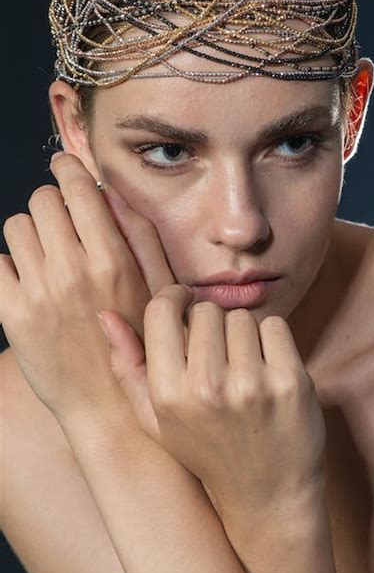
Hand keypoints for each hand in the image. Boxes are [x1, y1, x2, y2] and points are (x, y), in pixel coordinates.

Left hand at [0, 152, 176, 423]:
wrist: (110, 405)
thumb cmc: (142, 343)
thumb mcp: (161, 288)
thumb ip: (140, 236)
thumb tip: (111, 195)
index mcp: (112, 259)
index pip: (78, 189)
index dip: (67, 169)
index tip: (63, 166)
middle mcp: (72, 271)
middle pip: (42, 201)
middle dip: (51, 203)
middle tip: (61, 220)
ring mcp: (38, 293)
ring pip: (16, 227)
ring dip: (31, 232)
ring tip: (47, 253)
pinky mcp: (12, 315)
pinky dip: (10, 265)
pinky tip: (30, 279)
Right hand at [98, 284, 326, 523]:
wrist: (268, 494)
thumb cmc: (207, 450)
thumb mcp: (155, 419)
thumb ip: (128, 367)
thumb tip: (106, 314)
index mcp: (168, 395)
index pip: (162, 311)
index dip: (173, 297)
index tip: (183, 301)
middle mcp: (208, 388)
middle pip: (206, 311)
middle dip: (211, 325)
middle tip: (218, 355)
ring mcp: (252, 384)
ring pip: (241, 317)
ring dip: (242, 334)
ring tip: (243, 368)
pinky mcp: (291, 381)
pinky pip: (275, 326)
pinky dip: (272, 340)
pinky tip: (268, 369)